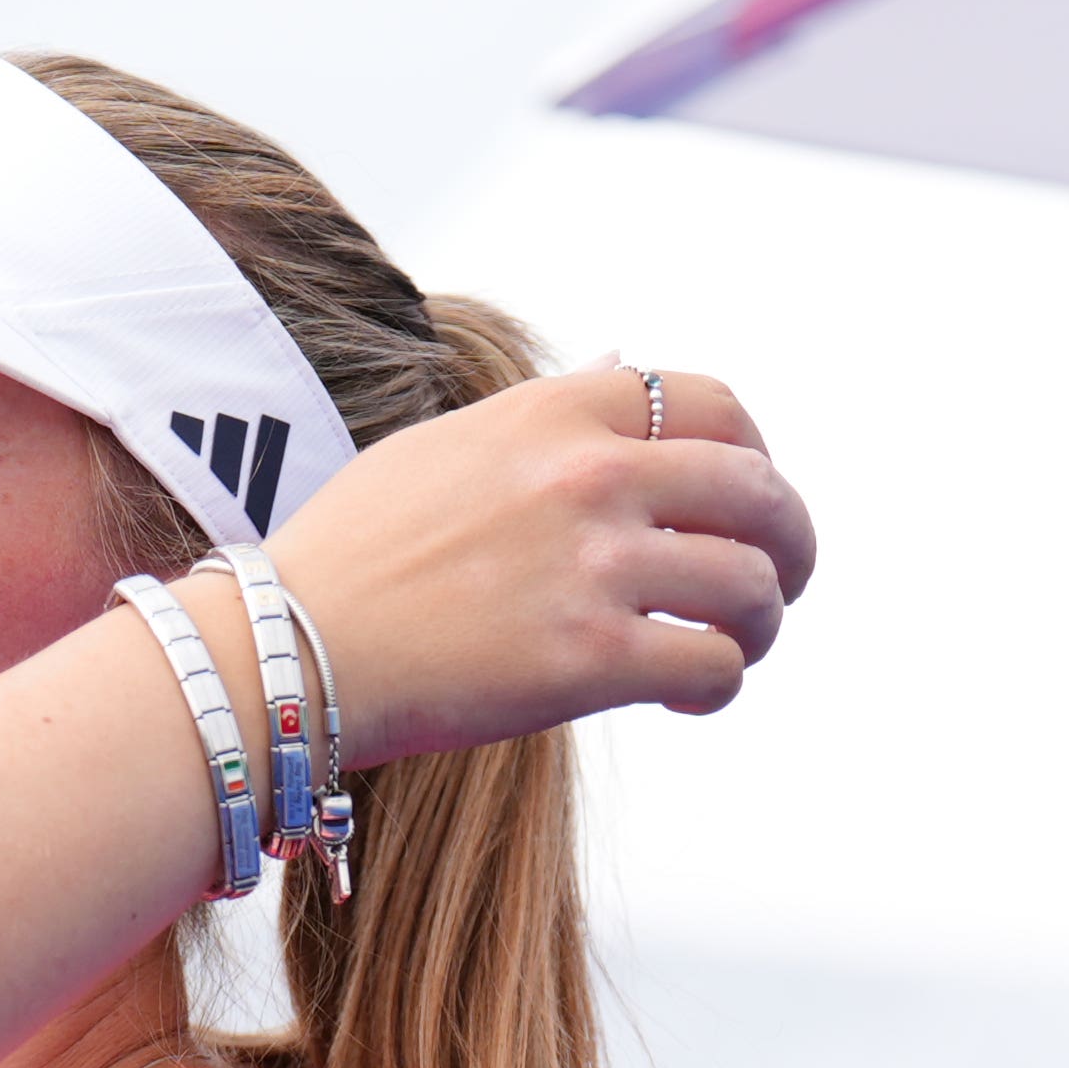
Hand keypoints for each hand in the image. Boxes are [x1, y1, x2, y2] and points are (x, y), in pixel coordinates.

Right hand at [265, 360, 813, 756]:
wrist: (280, 653)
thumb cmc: (347, 562)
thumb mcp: (442, 450)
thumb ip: (541, 419)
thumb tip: (615, 373)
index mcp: (554, 414)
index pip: (713, 405)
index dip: (755, 453)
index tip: (747, 496)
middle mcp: (587, 477)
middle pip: (757, 491)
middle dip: (788, 542)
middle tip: (779, 581)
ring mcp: (593, 567)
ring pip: (751, 585)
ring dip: (761, 622)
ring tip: (734, 646)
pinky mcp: (589, 661)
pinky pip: (713, 664)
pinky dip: (720, 682)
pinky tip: (691, 694)